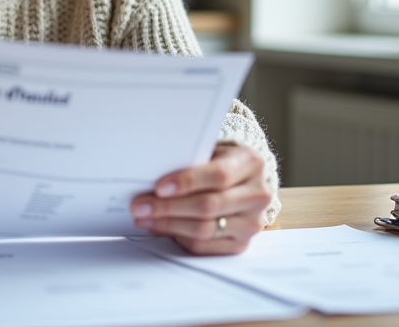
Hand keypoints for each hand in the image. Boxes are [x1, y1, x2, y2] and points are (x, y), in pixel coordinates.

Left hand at [130, 143, 270, 254]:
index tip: (160, 187)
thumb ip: (190, 160)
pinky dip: (179, 238)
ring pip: (205, 229)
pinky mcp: (241, 243)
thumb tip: (152, 177)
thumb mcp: (212, 151)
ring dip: (169, 225)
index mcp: (251, 164)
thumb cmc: (221, 162)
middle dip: (169, 207)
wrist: (243, 180)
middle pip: (209, 206)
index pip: (218, 175)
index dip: (187, 182)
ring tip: (146, 219)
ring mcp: (251, 222)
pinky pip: (205, 246)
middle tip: (141, 206)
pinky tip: (163, 229)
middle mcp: (257, 195)